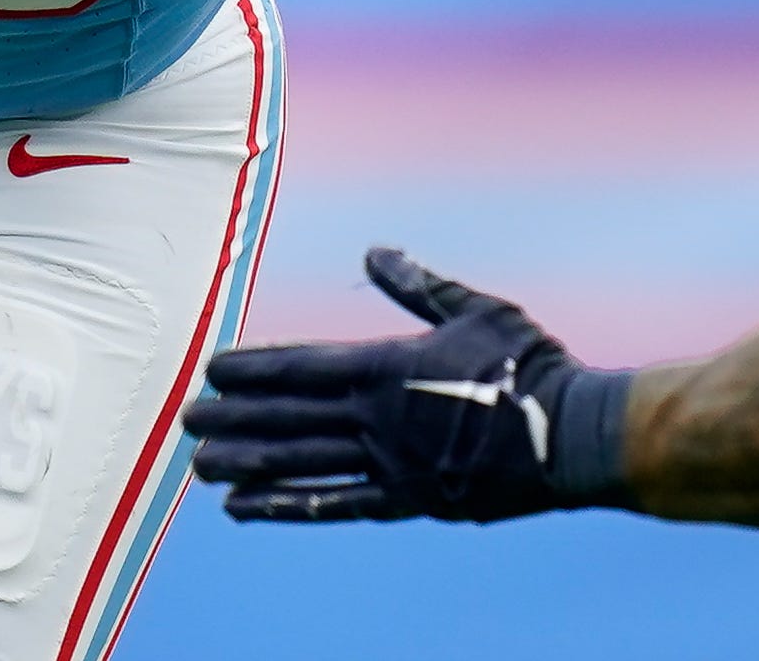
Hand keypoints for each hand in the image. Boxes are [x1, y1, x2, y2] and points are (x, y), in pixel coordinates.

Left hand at [183, 247, 629, 523]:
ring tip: (201, 468)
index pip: (303, 367)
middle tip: (186, 421)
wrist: (572, 435)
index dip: (253, 369)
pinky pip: (336, 506)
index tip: (211, 371)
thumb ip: (419, 286)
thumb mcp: (477, 308)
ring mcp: (390, 465)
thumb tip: (376, 251)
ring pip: (302, 464)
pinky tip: (250, 507)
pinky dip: (289, 505)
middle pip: (289, 418)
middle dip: (234, 418)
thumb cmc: (529, 363)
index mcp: (390, 367)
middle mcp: (378, 420)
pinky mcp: (408, 499)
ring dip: (248, 465)